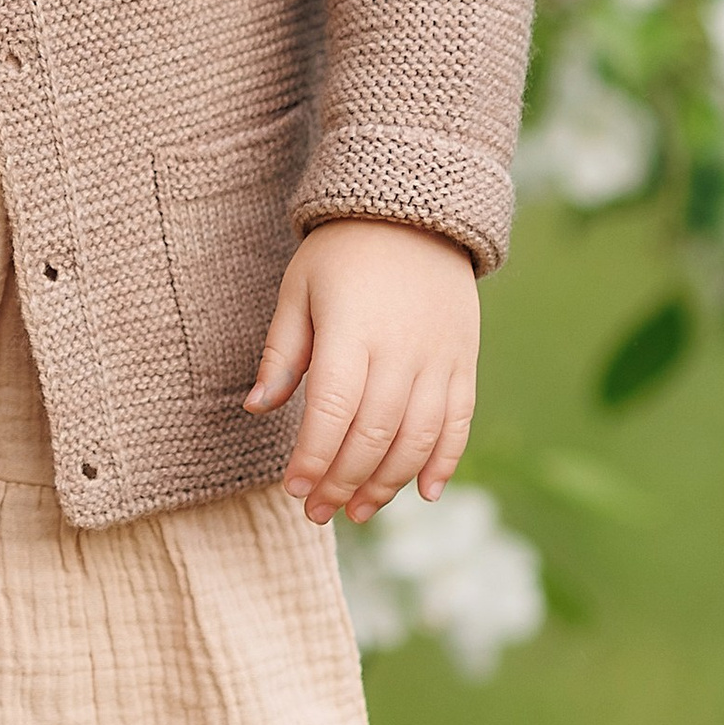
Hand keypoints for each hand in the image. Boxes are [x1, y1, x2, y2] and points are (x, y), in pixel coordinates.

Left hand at [247, 217, 479, 525]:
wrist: (415, 212)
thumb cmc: (343, 253)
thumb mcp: (299, 290)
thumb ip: (282, 352)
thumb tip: (258, 408)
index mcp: (351, 330)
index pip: (332, 410)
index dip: (313, 457)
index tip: (293, 490)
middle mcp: (401, 349)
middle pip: (374, 434)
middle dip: (343, 482)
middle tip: (318, 511)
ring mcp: (439, 358)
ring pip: (417, 438)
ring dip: (388, 483)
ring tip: (359, 511)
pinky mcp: (465, 361)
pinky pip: (459, 422)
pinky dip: (444, 462)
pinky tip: (423, 493)